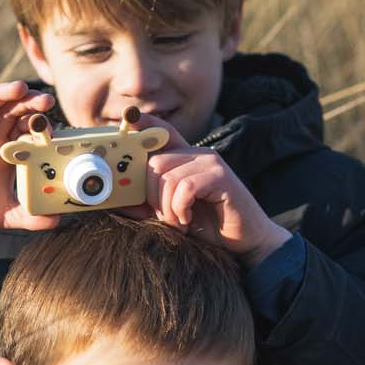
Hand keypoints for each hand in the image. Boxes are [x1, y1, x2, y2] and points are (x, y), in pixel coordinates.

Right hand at [0, 80, 60, 235]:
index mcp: (4, 152)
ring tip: (20, 88)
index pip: (25, 127)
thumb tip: (57, 221)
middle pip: (8, 110)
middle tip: (47, 99)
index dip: (39, 123)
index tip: (56, 127)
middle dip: (27, 101)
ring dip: (0, 94)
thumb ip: (31, 217)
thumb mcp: (8, 217)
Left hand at [128, 116, 290, 268]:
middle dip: (153, 197)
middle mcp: (197, 155)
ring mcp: (210, 162)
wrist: (246, 243)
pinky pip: (185, 187)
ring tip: (179, 223)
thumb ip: (147, 206)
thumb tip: (117, 200)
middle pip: (154, 162)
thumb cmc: (210, 228)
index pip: (160, 133)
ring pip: (166, 176)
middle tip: (166, 218)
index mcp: (185, 160)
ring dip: (167, 208)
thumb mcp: (171, 216)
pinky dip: (180, 209)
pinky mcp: (220, 176)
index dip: (143, 125)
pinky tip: (188, 221)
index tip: (125, 121)